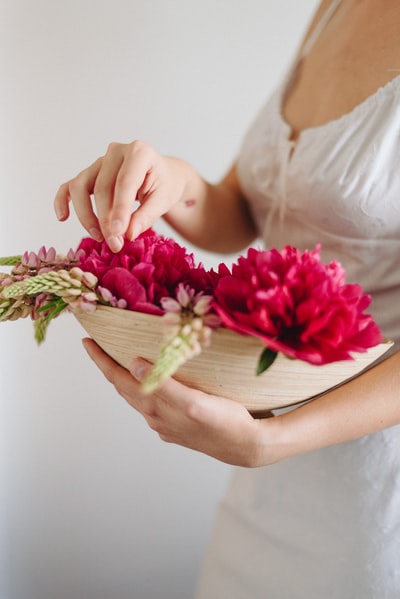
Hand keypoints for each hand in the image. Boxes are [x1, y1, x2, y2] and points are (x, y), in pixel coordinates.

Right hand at [54, 141, 191, 251]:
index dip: (120, 209)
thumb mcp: (163, 200)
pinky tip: (62, 217)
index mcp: (140, 152)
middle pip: (102, 187)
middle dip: (106, 220)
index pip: (125, 182)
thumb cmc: (165, 186)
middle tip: (115, 244)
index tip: (119, 234)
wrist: (163, 175)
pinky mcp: (90, 173)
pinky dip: (63, 200)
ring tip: (99, 237)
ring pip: (81, 186)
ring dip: (86, 215)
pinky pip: (70, 186)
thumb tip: (127, 234)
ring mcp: (100, 161)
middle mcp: (116, 151)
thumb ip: (146, 216)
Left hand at [82, 338, 270, 466]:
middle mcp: (155, 417)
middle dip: (109, 366)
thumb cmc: (225, 421)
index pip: (119, 380)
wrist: (247, 446)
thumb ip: (164, 385)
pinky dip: (147, 386)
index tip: (87, 342)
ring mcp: (166, 423)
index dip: (101, 361)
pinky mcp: (180, 425)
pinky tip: (154, 381)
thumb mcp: (194, 402)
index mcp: (155, 408)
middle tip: (99, 345)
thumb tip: (134, 366)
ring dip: (127, 377)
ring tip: (122, 360)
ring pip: (139, 396)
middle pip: (124, 388)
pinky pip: (155, 402)